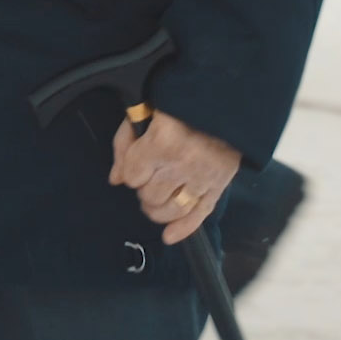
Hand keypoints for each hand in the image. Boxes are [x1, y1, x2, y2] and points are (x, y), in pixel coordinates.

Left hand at [110, 111, 245, 245]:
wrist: (225, 103)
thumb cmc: (179, 104)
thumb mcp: (145, 113)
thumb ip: (125, 143)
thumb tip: (115, 179)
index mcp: (162, 142)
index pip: (132, 176)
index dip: (130, 171)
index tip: (136, 164)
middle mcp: (182, 164)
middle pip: (149, 196)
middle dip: (143, 189)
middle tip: (149, 176)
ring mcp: (202, 178)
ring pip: (169, 210)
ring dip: (157, 209)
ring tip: (156, 197)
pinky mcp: (218, 186)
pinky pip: (199, 215)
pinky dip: (183, 229)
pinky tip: (169, 236)